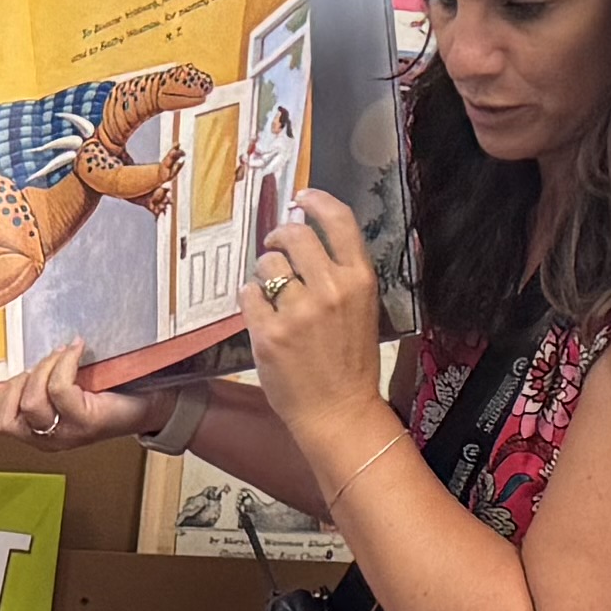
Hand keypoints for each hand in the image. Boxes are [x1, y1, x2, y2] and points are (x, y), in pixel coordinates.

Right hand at [0, 342, 183, 448]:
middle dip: (22, 380)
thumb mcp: (66, 392)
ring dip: (44, 368)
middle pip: (9, 415)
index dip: (0, 395)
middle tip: (47, 362)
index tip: (21, 372)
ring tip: (64, 355)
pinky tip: (77, 351)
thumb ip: (42, 385)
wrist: (150, 402)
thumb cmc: (111, 393)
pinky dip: (65, 362)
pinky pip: (60, 389)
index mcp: (37, 433)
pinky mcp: (86, 422)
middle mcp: (48, 439)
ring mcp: (67, 434)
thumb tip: (25, 360)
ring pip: (32, 401)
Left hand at [243, 192, 385, 442]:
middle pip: (294, 235)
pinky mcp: (269, 333)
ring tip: (272, 293)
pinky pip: (248, 295)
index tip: (301, 198)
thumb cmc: (350, 362)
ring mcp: (297, 312)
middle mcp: (330, 289)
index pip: (339, 220)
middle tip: (274, 244)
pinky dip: (250, 300)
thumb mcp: (362, 309)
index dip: (316, 201)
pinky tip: (262, 315)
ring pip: (266, 264)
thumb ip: (341, 274)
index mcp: (359, 280)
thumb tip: (308, 238)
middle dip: (279, 235)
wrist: (339, 412)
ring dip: (263, 272)